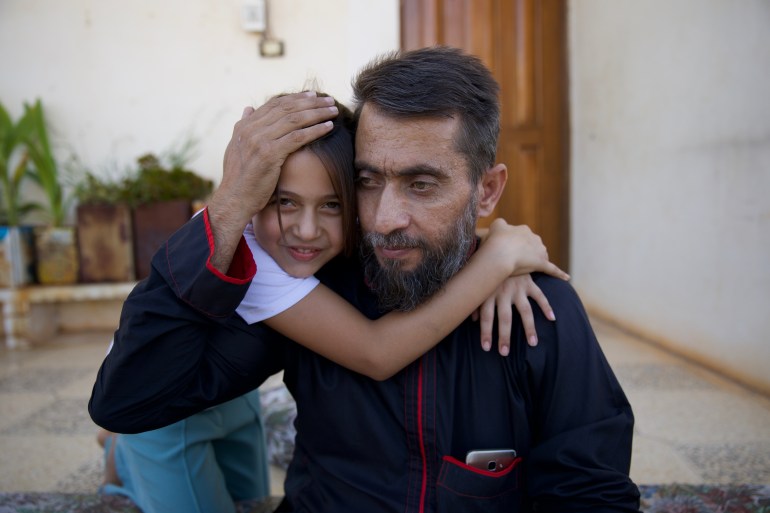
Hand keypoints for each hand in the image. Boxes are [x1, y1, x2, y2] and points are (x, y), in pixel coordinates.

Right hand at [212, 92, 338, 227]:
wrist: (234, 199)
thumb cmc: (239, 178)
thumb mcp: (236, 147)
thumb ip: (243, 126)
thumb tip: (249, 108)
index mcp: (245, 126)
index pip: (275, 104)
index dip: (296, 98)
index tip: (313, 96)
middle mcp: (251, 129)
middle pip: (287, 108)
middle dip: (311, 103)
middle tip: (328, 100)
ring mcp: (260, 141)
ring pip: (295, 120)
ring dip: (317, 113)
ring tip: (333, 111)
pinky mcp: (270, 154)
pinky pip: (298, 137)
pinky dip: (315, 130)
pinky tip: (329, 127)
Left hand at [473, 274, 554, 353]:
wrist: (501, 247)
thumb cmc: (486, 269)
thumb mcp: (479, 284)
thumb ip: (476, 302)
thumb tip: (473, 320)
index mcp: (489, 293)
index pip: (486, 317)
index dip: (485, 333)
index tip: (486, 348)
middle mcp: (504, 292)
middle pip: (504, 318)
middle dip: (504, 336)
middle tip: (504, 352)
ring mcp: (518, 288)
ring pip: (524, 311)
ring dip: (529, 328)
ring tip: (533, 343)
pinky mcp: (529, 283)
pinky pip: (539, 296)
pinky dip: (546, 307)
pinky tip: (552, 318)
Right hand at [482, 219, 568, 280]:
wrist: (499, 252)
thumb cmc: (494, 240)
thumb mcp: (495, 226)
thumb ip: (500, 225)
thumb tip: (502, 226)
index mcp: (523, 229)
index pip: (521, 236)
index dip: (513, 244)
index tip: (507, 250)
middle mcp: (534, 238)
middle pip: (533, 246)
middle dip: (526, 252)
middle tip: (514, 260)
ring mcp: (539, 251)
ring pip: (541, 256)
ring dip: (537, 261)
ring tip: (526, 268)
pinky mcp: (541, 264)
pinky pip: (552, 269)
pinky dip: (559, 273)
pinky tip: (566, 277)